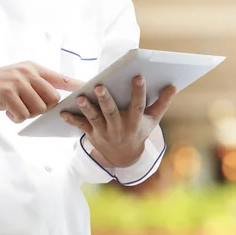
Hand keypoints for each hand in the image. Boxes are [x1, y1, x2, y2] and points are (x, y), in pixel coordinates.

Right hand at [0, 62, 82, 122]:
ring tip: (15, 107)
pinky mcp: (8, 93)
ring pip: (38, 109)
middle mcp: (28, 72)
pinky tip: (7, 111)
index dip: (75, 85)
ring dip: (27, 114)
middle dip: (43, 109)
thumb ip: (37, 84)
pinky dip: (16, 118)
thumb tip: (57, 100)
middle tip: (27, 107)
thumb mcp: (20, 78)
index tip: (88, 90)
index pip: (60, 77)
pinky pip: (23, 114)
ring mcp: (18, 82)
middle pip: (52, 99)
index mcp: (33, 68)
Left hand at [61, 77, 176, 166]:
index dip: (138, 91)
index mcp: (135, 122)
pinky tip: (62, 113)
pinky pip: (80, 127)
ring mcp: (104, 132)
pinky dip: (72, 120)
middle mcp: (119, 127)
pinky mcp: (92, 135)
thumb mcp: (153, 120)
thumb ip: (162, 103)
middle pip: (111, 112)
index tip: (138, 76)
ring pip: (94, 118)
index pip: (138, 105)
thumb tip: (173, 86)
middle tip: (100, 87)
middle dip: (106, 100)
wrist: (124, 158)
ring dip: (87, 108)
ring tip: (80, 97)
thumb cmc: (139, 132)